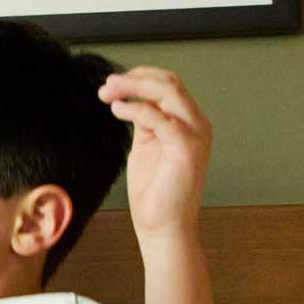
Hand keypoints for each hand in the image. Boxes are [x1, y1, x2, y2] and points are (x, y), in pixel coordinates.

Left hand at [98, 67, 212, 243]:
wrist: (163, 226)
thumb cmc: (154, 191)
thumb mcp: (146, 145)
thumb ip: (145, 121)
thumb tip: (129, 99)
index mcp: (188, 122)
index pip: (169, 84)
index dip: (140, 77)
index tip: (111, 83)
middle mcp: (196, 124)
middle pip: (169, 83)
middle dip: (134, 78)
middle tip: (107, 85)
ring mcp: (195, 134)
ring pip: (168, 92)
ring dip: (133, 88)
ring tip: (108, 92)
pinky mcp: (187, 148)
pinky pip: (160, 118)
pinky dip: (136, 110)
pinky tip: (117, 110)